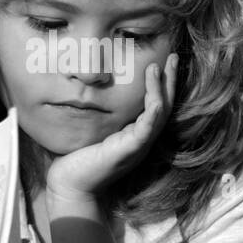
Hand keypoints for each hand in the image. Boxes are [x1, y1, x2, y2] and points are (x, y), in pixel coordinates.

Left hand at [45, 52, 179, 200]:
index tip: (160, 63)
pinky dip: (154, 103)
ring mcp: (138, 145)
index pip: (155, 107)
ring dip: (162, 87)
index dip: (160, 85)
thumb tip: (86, 91)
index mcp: (134, 136)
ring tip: (159, 65)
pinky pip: (150, 123)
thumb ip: (97, 115)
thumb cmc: (76, 160)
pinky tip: (154, 88)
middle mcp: (141, 140)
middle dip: (169, 80)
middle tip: (172, 56)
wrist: (70, 186)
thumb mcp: (91, 132)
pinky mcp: (131, 149)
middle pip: (165, 106)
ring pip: (160, 112)